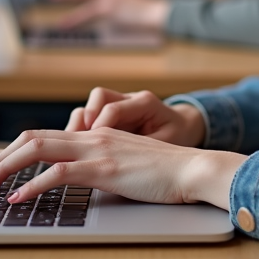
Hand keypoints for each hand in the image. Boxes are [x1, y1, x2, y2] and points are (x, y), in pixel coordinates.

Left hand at [0, 127, 244, 209]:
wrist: (191, 167)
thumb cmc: (164, 170)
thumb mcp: (125, 162)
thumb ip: (101, 164)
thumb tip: (79, 179)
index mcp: (95, 133)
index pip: (44, 134)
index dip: (15, 150)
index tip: (0, 168)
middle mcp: (91, 135)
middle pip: (32, 137)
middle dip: (2, 158)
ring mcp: (96, 150)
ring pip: (37, 149)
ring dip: (6, 169)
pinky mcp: (103, 169)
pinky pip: (57, 173)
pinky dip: (32, 186)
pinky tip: (18, 198)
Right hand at [64, 87, 205, 146]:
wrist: (185, 130)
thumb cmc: (177, 137)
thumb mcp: (166, 143)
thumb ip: (145, 148)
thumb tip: (124, 160)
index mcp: (146, 103)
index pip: (114, 108)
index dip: (100, 125)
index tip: (92, 144)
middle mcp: (131, 99)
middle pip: (98, 98)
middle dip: (83, 119)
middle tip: (74, 140)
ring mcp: (121, 104)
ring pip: (92, 104)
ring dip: (81, 123)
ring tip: (73, 144)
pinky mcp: (114, 115)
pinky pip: (93, 116)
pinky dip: (84, 129)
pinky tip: (80, 146)